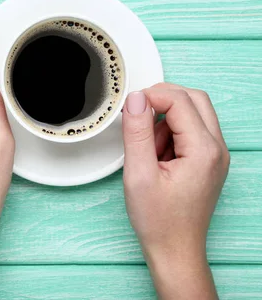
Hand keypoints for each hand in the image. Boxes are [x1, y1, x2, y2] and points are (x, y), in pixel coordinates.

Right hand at [122, 83, 229, 299]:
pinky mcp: (207, 161)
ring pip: (194, 113)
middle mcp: (216, 149)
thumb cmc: (159, 220)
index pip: (180, 101)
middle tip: (137, 113)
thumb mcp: (138, 174)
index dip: (151, 96)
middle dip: (162, 99)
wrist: (174, 250)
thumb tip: (135, 99)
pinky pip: (191, 131)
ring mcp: (215, 155)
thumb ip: (137, 132)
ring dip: (166, 118)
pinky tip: (155, 156)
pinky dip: (171, 132)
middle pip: (194, 99)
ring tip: (147, 149)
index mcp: (203, 150)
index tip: (128, 107)